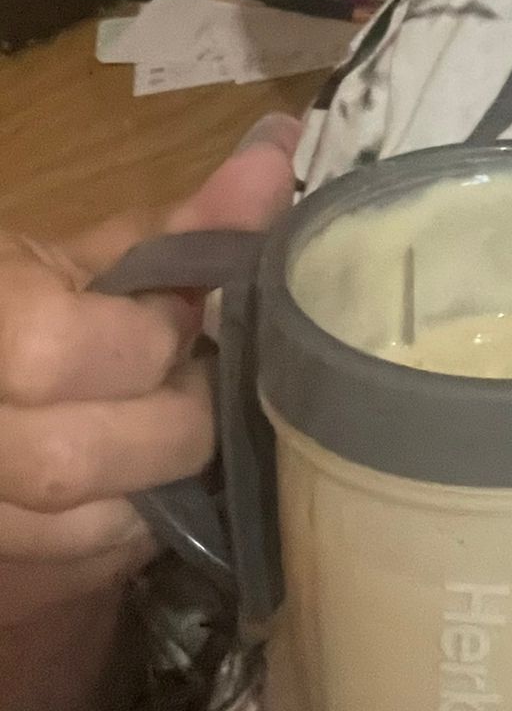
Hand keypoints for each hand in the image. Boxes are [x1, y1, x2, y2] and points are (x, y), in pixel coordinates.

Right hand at [0, 112, 300, 627]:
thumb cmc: (20, 307)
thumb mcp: (82, 261)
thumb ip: (184, 223)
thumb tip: (280, 149)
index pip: (57, 352)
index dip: (144, 339)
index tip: (185, 318)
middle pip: (72, 460)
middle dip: (170, 421)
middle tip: (204, 382)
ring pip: (80, 529)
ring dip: (161, 481)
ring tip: (182, 426)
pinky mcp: (10, 563)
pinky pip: (83, 567)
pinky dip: (138, 526)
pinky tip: (156, 480)